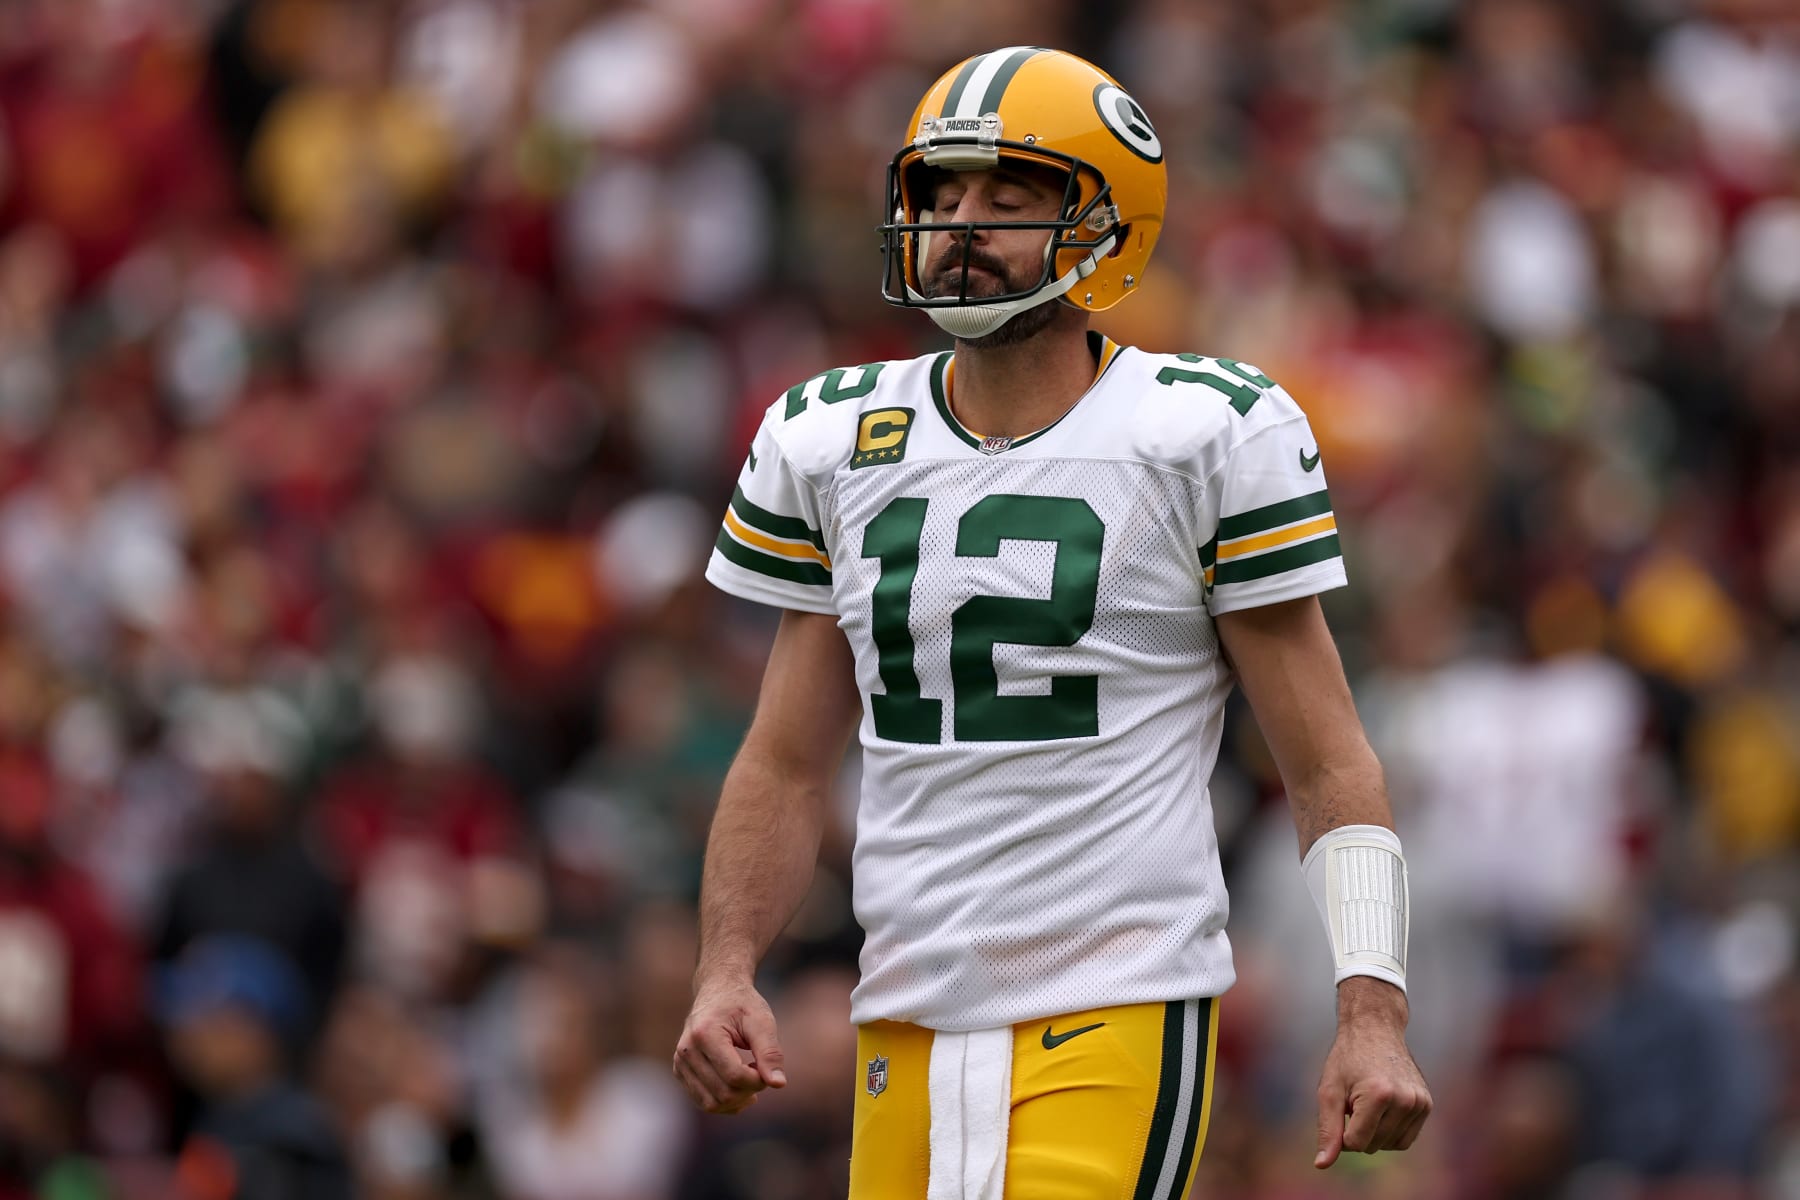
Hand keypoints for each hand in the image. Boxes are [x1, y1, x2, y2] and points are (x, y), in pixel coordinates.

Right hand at [673, 976, 786, 1114]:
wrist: (718, 991)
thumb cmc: (743, 1004)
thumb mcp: (762, 1022)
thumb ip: (770, 1052)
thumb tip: (778, 1084)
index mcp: (705, 1034)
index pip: (734, 1076)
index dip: (758, 1080)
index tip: (768, 1067)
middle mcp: (686, 1051)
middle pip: (723, 1093)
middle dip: (749, 1090)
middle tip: (761, 1071)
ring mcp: (680, 1063)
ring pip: (711, 1104)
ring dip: (738, 1101)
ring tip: (751, 1080)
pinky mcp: (680, 1072)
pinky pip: (703, 1102)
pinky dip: (725, 1103)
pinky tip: (740, 1089)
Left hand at [1314, 977, 1431, 1167]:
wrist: (1375, 1028)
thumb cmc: (1347, 1058)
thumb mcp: (1329, 1091)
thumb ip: (1327, 1130)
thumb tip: (1321, 1164)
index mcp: (1379, 1095)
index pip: (1355, 1143)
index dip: (1342, 1130)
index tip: (1342, 1106)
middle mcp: (1405, 1100)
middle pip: (1373, 1146)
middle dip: (1358, 1129)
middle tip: (1355, 1097)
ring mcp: (1420, 1103)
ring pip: (1390, 1145)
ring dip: (1375, 1132)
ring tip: (1368, 1100)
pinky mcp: (1427, 1105)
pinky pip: (1406, 1139)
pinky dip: (1390, 1131)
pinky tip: (1383, 1107)